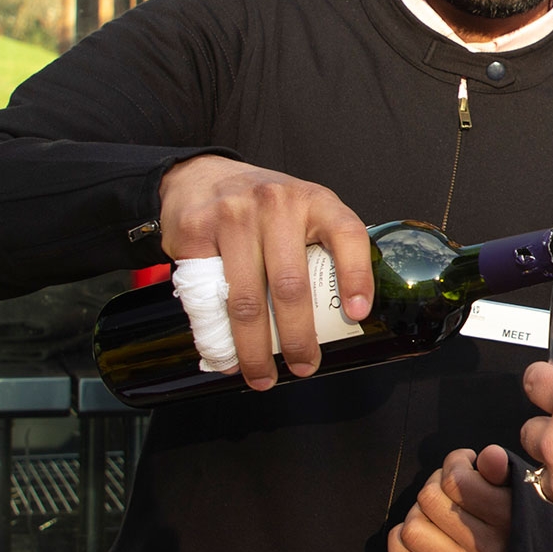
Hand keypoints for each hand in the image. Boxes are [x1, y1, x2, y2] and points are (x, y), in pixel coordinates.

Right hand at [158, 155, 372, 389]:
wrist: (199, 175)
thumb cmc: (261, 206)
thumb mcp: (301, 209)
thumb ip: (321, 245)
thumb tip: (347, 310)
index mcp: (313, 200)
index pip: (346, 235)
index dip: (356, 276)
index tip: (357, 315)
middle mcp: (275, 204)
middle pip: (290, 285)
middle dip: (298, 337)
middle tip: (305, 366)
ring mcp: (232, 217)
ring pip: (247, 299)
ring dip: (256, 348)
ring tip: (263, 375)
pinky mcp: (195, 234)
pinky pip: (208, 298)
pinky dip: (217, 335)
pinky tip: (227, 356)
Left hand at [388, 447, 512, 551]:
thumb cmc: (508, 512)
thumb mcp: (510, 483)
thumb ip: (498, 466)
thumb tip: (490, 455)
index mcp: (510, 519)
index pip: (455, 480)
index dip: (454, 463)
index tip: (463, 465)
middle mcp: (491, 551)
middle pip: (428, 500)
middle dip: (433, 487)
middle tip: (447, 492)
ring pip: (412, 530)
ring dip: (418, 515)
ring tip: (434, 514)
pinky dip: (400, 543)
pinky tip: (418, 534)